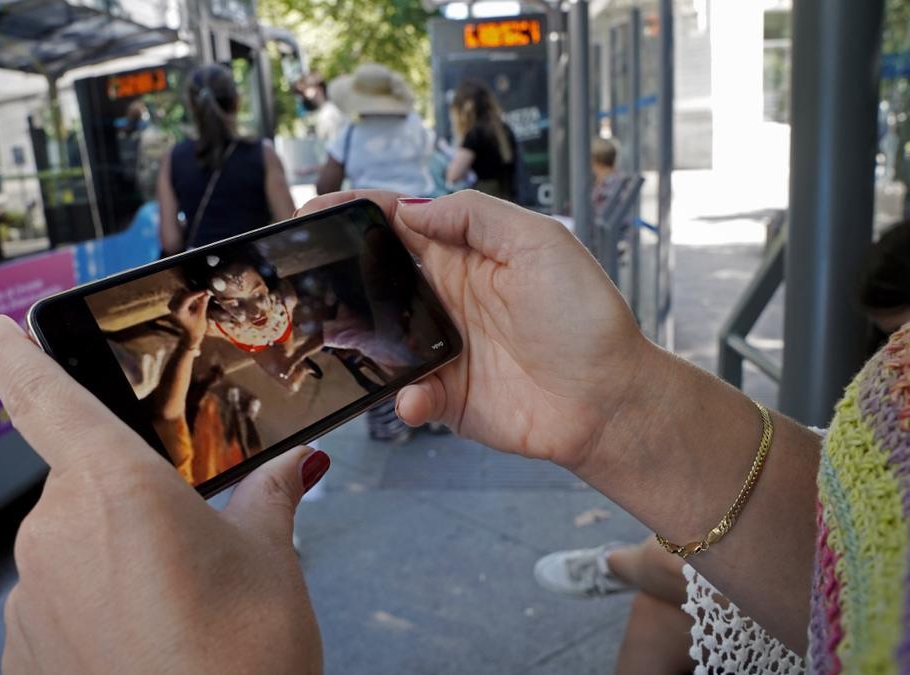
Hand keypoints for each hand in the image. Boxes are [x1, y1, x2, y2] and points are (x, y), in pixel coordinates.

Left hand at [0, 316, 325, 673]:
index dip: (16, 355)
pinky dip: (92, 608)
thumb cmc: (243, 662)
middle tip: (185, 541)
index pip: (45, 397)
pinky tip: (143, 639)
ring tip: (175, 605)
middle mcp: (54, 531)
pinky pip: (54, 603)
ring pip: (70, 546)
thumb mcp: (271, 561)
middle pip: (82, 484)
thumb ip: (267, 497)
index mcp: (115, 485)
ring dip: (112, 558)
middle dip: (128, 501)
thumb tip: (292, 466)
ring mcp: (29, 596)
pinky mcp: (21, 650)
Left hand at [169, 289, 209, 344]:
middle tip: (205, 294)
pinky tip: (196, 301)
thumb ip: (203, 303)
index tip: (206, 290)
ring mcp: (171, 304)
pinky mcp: (173, 302)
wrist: (191, 333)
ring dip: (192, 293)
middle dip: (194, 292)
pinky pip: (181, 293)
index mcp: (179, 311)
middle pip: (183, 292)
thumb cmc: (197, 326)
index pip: (187, 297)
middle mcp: (172, 307)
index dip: (198, 292)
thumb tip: (207, 292)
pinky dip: (189, 295)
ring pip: (182, 291)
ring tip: (201, 299)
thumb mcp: (201, 315)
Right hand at [297, 190, 652, 471]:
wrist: (610, 399)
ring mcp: (441, 348)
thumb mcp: (541, 242)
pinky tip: (416, 396)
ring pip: (376, 339)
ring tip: (332, 336)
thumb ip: (476, 218)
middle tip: (302, 278)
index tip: (311, 213)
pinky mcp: (446, 396)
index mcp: (465, 255)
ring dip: (352, 338)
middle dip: (335, 276)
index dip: (354, 214)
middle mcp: (445, 299)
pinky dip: (403, 397)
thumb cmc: (585, 317)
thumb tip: (412, 209)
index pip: (398, 223)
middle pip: (374, 279)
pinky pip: (406, 394)